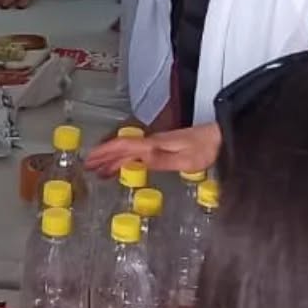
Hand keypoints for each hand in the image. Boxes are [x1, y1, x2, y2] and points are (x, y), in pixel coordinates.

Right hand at [85, 122, 222, 177]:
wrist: (219, 137)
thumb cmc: (204, 149)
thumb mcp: (185, 159)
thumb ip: (160, 159)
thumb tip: (136, 159)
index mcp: (154, 144)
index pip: (124, 147)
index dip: (106, 153)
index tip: (90, 160)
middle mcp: (152, 141)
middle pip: (122, 147)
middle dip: (104, 156)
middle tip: (88, 167)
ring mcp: (157, 143)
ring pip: (128, 150)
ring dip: (112, 158)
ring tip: (100, 170)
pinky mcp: (163, 147)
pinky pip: (137, 152)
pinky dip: (125, 159)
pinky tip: (124, 165)